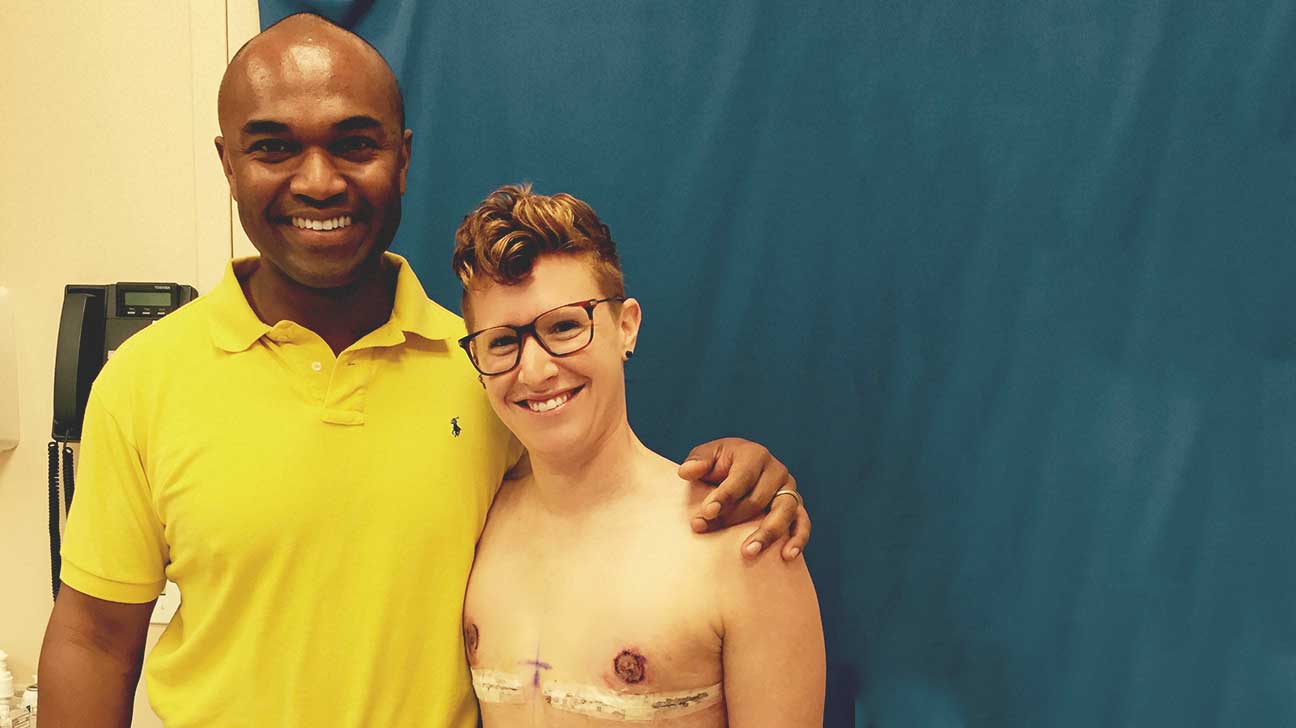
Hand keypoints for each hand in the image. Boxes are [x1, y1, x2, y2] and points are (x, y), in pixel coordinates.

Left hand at [678, 438, 810, 559]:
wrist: (738, 471)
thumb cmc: (720, 465)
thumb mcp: (706, 457)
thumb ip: (698, 462)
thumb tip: (687, 472)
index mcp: (755, 454)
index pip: (741, 478)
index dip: (724, 496)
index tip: (706, 513)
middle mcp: (777, 470)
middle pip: (758, 499)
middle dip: (732, 518)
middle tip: (708, 531)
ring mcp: (789, 489)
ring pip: (784, 512)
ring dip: (766, 533)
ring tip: (748, 552)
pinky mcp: (797, 507)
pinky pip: (803, 523)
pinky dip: (798, 539)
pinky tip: (787, 555)